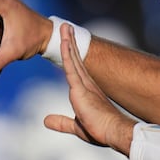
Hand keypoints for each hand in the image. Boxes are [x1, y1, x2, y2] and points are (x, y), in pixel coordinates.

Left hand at [44, 23, 135, 153]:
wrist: (113, 132)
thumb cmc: (100, 130)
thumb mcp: (76, 126)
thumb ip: (61, 122)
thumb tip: (45, 120)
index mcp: (86, 91)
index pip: (76, 69)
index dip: (72, 55)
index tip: (68, 42)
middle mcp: (87, 84)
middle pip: (75, 58)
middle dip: (70, 42)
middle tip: (66, 27)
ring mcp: (85, 85)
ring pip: (73, 59)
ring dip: (68, 41)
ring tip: (64, 27)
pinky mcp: (81, 89)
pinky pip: (71, 67)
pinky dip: (68, 53)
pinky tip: (65, 42)